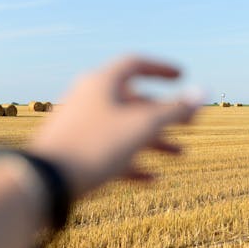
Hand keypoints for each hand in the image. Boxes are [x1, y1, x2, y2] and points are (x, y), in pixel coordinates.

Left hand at [29, 56, 201, 198]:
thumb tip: (204, 92)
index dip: (161, 69)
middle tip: (191, 123)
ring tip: (181, 155)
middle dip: (166, 115)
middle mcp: (90, 99)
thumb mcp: (141, 126)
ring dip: (155, 141)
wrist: (44, 183)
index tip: (181, 76)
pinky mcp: (77, 151)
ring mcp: (82, 126)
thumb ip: (174, 109)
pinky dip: (134, 162)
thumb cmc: (95, 146)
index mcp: (102, 83)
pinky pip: (111, 152)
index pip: (135, 64)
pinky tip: (153, 179)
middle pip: (135, 102)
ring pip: (126, 129)